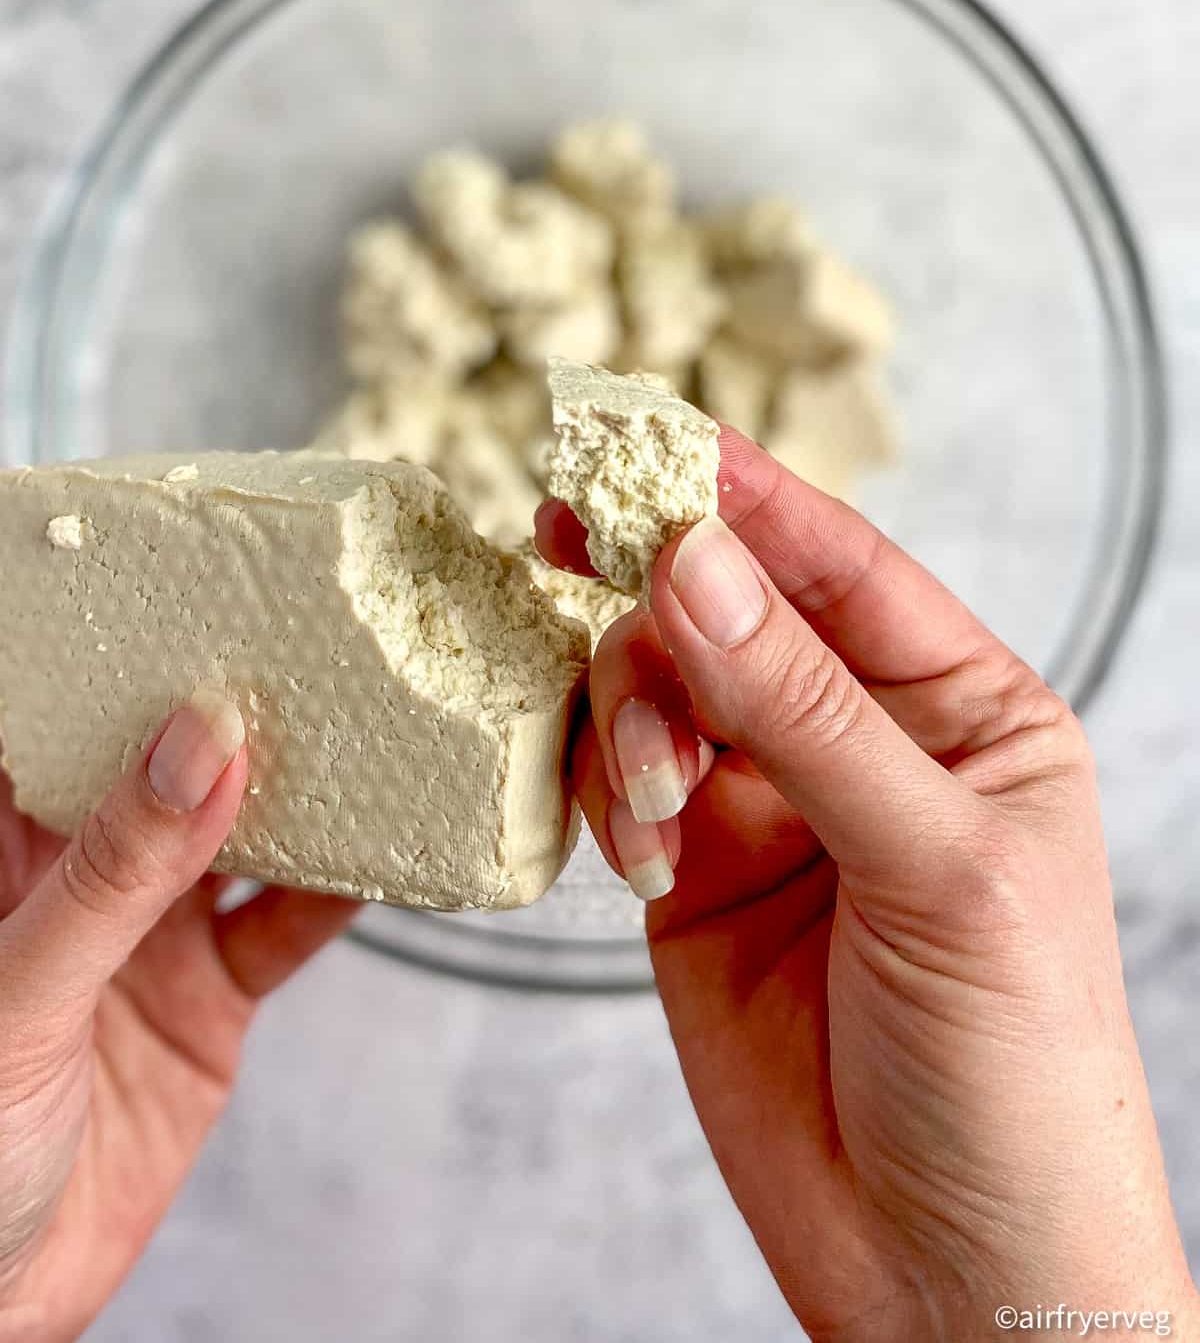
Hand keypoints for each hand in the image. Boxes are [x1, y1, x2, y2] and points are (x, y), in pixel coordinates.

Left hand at [0, 694, 356, 1341]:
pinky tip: (395, 853)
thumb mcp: (19, 990)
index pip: (65, 718)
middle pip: (171, 764)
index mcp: (10, 848)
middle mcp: (86, 876)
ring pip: (243, 835)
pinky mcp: (208, 1004)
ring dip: (306, 789)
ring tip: (377, 722)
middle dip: (237, 704)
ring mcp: (152, 936)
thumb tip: (197, 740)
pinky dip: (344, 893)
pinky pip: (287, 929)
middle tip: (318, 634)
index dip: (123, 648)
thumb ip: (113, 871)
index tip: (200, 581)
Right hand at [538, 432, 1199, 1342]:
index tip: (649, 435)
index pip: (842, 563)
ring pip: (659, 689)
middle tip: (571, 539)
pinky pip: (618, 785)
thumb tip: (695, 561)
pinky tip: (636, 848)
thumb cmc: (1015, 1068)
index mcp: (963, 710)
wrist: (953, 1276)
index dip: (746, 494)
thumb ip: (806, 711)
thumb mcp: (937, 867)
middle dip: (660, 589)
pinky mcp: (690, 884)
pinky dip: (605, 792)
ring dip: (631, 711)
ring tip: (654, 798)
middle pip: (730, 610)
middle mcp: (859, 743)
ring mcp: (768, 811)